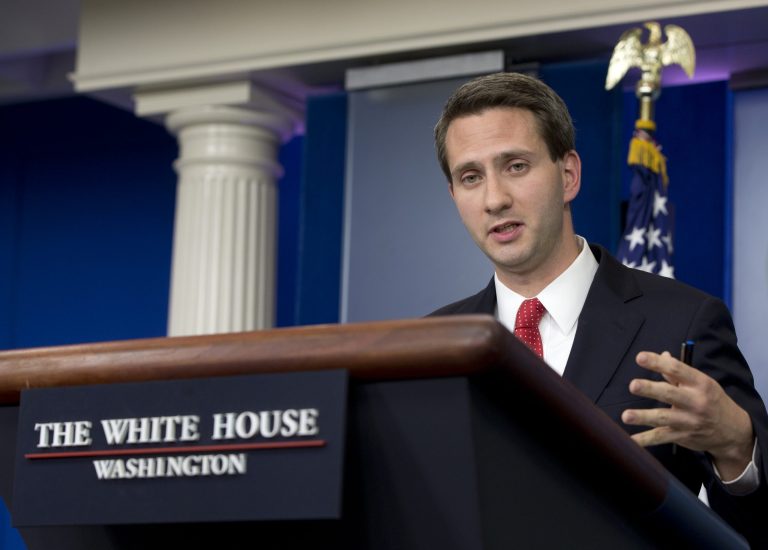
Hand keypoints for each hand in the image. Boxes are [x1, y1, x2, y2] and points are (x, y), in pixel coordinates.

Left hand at [621, 351, 753, 480]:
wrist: (732, 431)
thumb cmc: (712, 400)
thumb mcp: (702, 383)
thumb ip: (678, 372)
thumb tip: (662, 355)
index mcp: (700, 383)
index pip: (677, 370)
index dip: (657, 363)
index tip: (639, 357)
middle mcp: (695, 402)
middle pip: (669, 394)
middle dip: (650, 389)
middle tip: (633, 385)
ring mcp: (688, 421)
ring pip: (663, 418)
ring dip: (643, 417)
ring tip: (626, 416)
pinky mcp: (682, 436)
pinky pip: (661, 437)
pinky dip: (645, 440)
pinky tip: (631, 441)